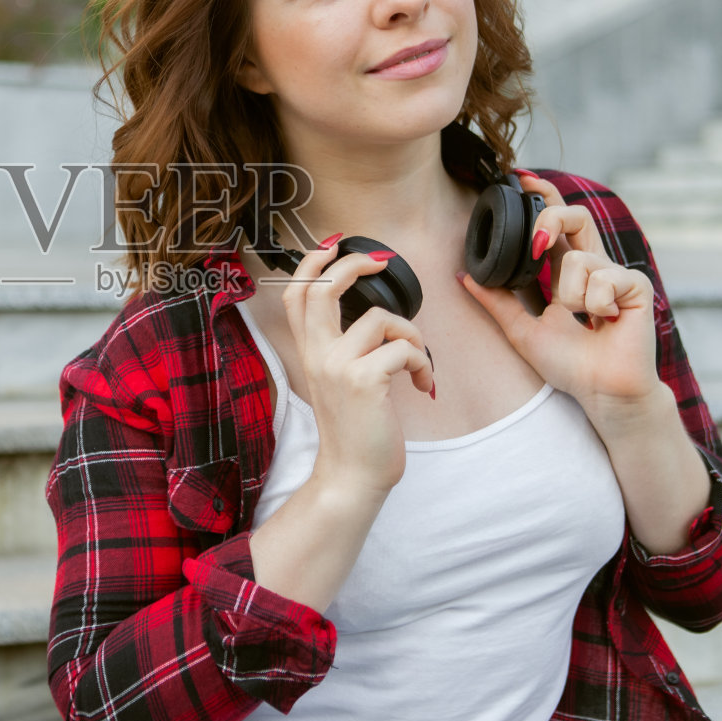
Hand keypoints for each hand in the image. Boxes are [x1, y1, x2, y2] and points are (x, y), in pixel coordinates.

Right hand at [282, 237, 434, 495]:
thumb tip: (374, 320)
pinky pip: (405, 349)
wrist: (352, 476)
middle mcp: (317, 354)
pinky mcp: (364, 381)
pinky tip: (422, 385)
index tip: (334, 244)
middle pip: (324, 288)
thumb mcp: (338, 382)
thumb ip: (344, 348)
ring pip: (382, 318)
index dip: (313, 262)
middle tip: (382, 261)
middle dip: (354, 263)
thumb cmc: (356, 430)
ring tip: (417, 365)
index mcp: (310, 352)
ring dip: (412, 336)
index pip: (298, 293)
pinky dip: (423, 364)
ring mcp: (338, 366)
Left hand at [457, 176, 661, 433]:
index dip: (543, 197)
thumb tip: (464, 277)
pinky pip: (603, 279)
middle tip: (535, 243)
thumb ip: (496, 301)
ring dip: (570, 296)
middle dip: (552, 217)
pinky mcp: (635, 286)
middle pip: (576, 215)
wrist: (601, 392)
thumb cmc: (570, 365)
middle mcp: (592, 265)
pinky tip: (605, 322)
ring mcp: (616, 273)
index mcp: (567, 271)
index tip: (521, 178)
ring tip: (584, 321)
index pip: (556, 222)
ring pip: (579, 259)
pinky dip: (594, 304)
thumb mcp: (522, 330)